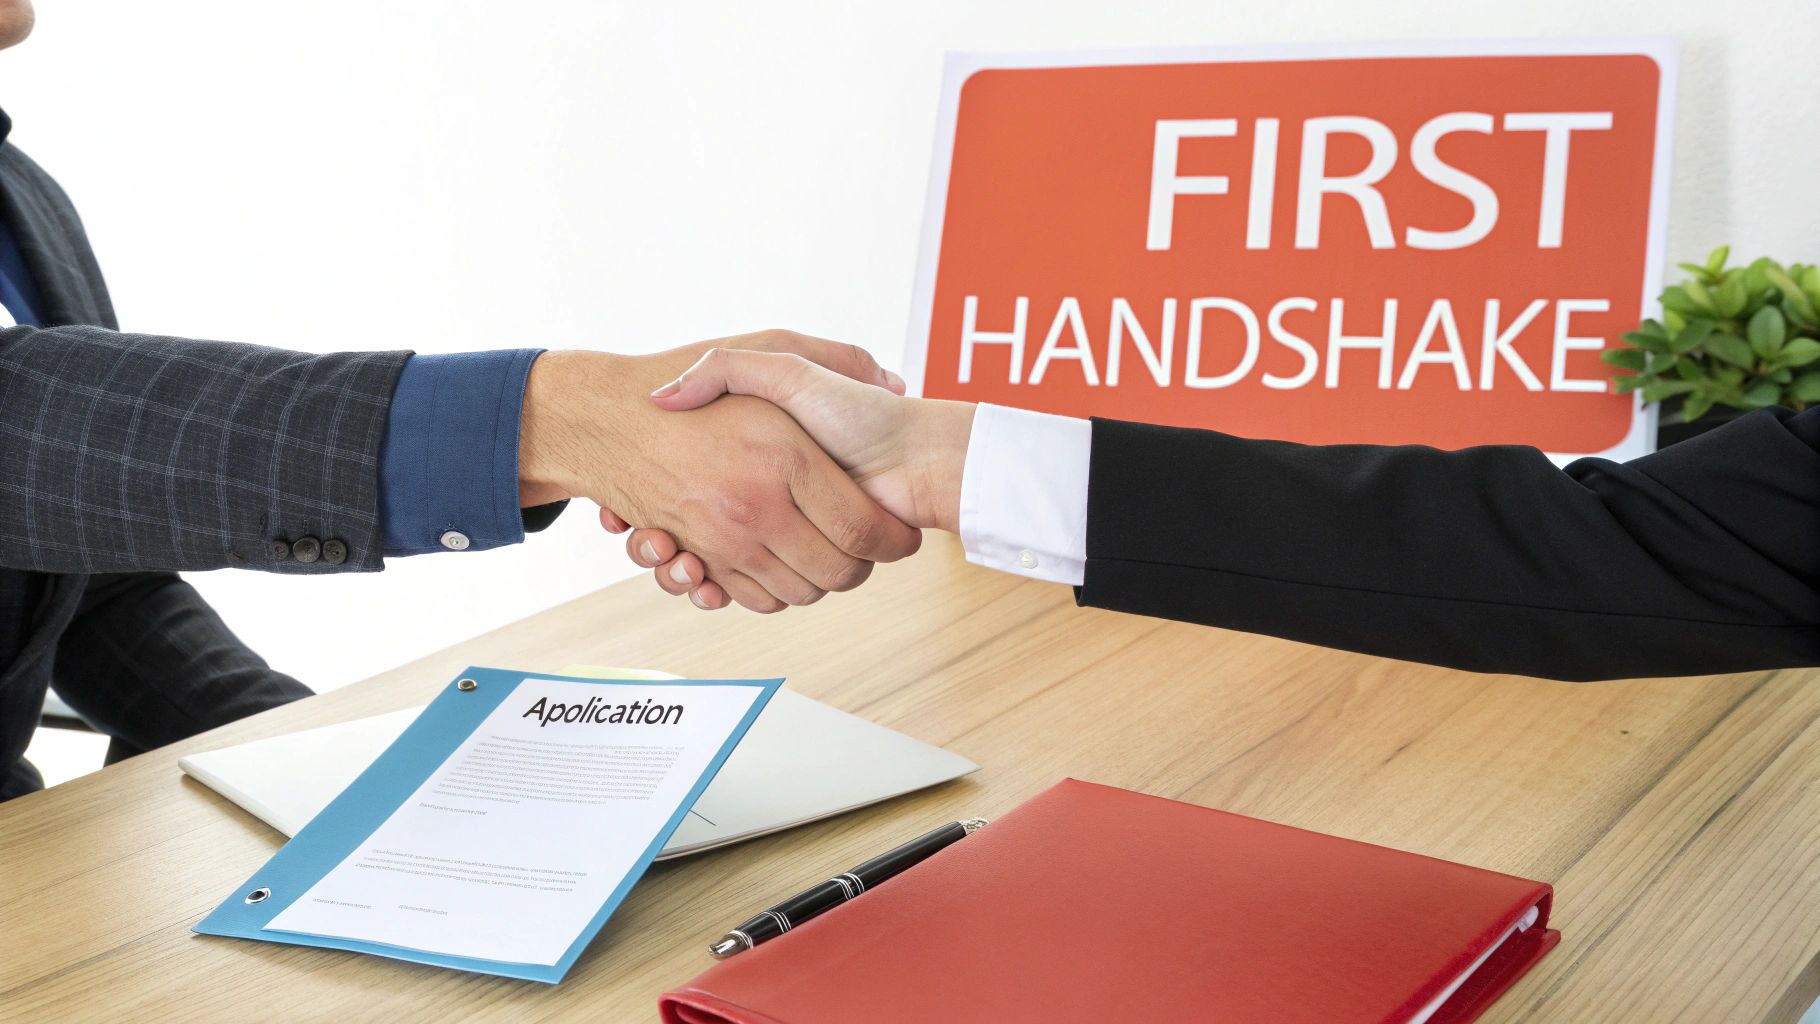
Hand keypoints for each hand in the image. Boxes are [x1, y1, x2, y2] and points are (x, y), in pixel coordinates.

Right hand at [519, 331, 921, 611]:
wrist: (600, 418)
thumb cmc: (695, 376)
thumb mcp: (775, 353)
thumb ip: (837, 357)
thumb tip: (891, 382)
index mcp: (786, 460)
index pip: (862, 529)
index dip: (891, 541)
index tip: (902, 536)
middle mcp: (756, 507)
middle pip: (838, 574)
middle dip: (859, 570)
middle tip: (865, 549)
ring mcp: (725, 538)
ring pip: (798, 593)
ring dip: (816, 584)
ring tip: (823, 554)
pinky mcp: (701, 558)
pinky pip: (750, 597)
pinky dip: (765, 593)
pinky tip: (773, 561)